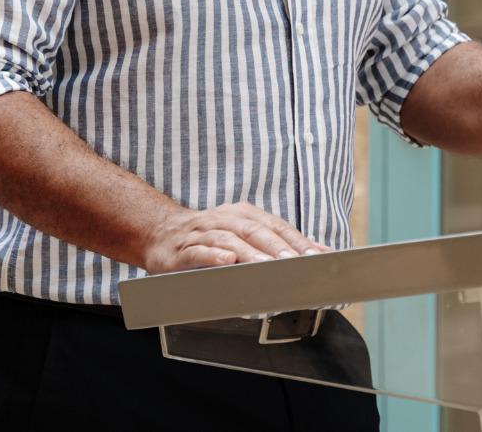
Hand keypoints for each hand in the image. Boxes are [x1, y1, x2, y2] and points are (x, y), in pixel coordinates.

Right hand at [138, 201, 328, 272]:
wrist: (160, 234)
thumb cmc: (209, 239)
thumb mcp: (243, 237)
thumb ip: (278, 245)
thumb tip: (320, 252)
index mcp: (242, 215)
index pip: (275, 226)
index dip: (296, 240)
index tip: (316, 256)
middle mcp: (224, 219)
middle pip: (254, 230)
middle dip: (276, 246)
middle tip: (295, 262)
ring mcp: (202, 233)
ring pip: (229, 240)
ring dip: (249, 253)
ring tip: (267, 266)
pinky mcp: (182, 250)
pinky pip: (200, 251)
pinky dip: (214, 255)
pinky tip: (227, 261)